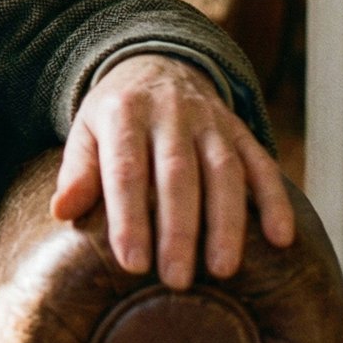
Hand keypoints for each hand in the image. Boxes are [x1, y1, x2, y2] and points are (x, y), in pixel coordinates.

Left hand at [48, 54, 294, 288]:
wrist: (157, 63)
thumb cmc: (116, 113)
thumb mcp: (86, 129)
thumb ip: (77, 170)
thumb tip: (62, 211)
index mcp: (123, 113)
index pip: (126, 170)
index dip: (129, 217)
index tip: (132, 262)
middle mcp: (170, 113)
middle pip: (177, 174)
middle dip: (178, 229)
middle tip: (176, 279)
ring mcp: (210, 120)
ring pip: (223, 172)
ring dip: (226, 222)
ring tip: (222, 269)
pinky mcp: (240, 130)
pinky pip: (262, 164)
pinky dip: (274, 200)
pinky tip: (280, 238)